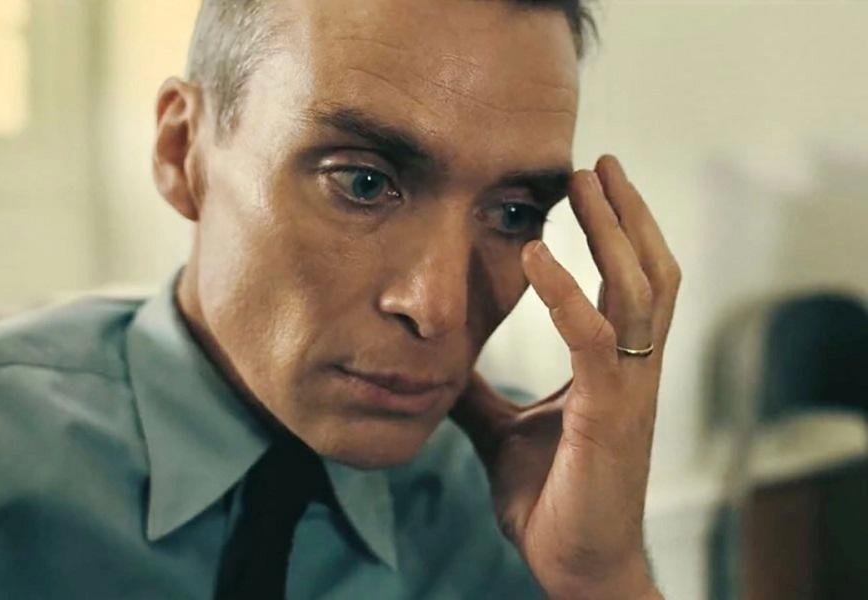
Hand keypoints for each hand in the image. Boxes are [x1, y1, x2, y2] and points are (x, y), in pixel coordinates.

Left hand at [451, 155, 679, 598]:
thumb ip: (479, 391)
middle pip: (648, 271)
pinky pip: (593, 340)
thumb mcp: (502, 429)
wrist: (573, 563)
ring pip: (637, 290)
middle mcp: (631, 367)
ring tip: (584, 181)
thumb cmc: (549, 497)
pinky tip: (535, 256)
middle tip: (596, 161)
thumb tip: (436, 359)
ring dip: (611, 231)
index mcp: (612, 367)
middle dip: (626, 213)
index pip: (628, 283)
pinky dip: (566, 294)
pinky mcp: (609, 415)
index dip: (617, 232)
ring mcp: (627, 388)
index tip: (587, 185)